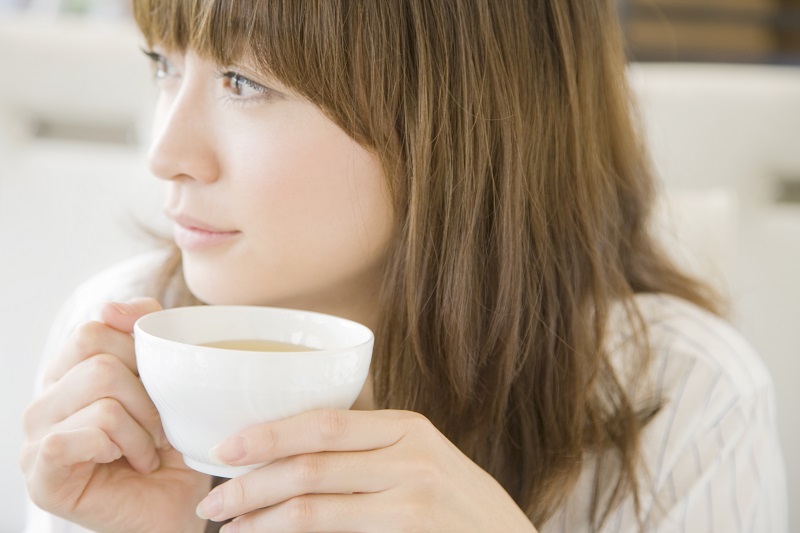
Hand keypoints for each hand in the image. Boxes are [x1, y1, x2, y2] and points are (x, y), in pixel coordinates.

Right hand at [21, 298, 209, 532]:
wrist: (175, 509)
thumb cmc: (170, 448)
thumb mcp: (166, 380)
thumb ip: (145, 335)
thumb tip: (112, 305)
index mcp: (67, 375)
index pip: (94, 328)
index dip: (139, 352)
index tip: (161, 388)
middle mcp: (44, 402)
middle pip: (97, 354)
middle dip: (147, 390)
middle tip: (160, 426)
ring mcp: (36, 437)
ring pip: (100, 389)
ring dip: (144, 423)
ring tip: (151, 449)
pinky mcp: (41, 473)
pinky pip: (82, 431)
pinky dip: (125, 446)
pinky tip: (135, 464)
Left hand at [196, 409, 537, 531]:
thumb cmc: (463, 511)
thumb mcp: (427, 463)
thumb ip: (374, 452)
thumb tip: (297, 455)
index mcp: (409, 429)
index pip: (322, 423)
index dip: (266, 434)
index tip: (224, 447)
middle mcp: (411, 458)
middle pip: (308, 465)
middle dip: (248, 483)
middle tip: (210, 500)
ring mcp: (412, 501)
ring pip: (310, 508)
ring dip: (258, 521)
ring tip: (227, 528)